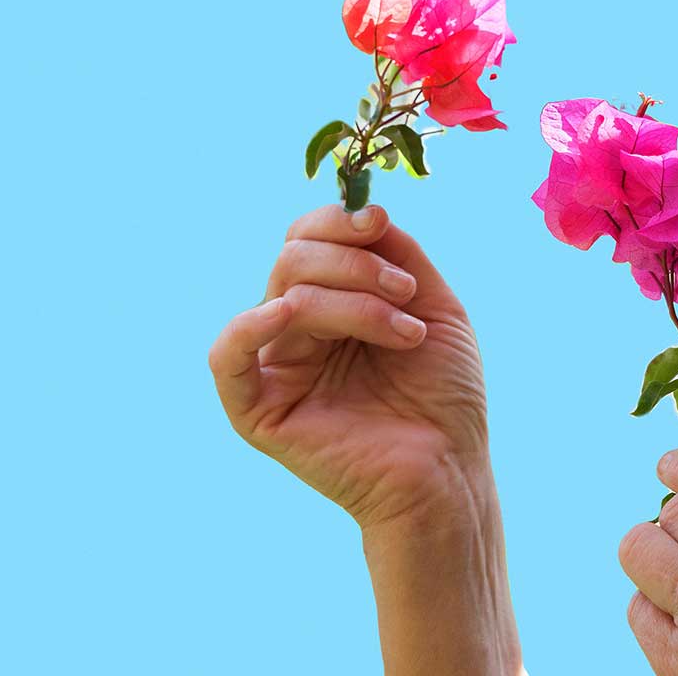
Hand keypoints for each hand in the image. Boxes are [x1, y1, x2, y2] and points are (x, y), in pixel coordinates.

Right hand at [209, 204, 493, 529]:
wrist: (451, 468)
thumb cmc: (445, 393)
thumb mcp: (434, 305)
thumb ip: (397, 254)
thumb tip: (362, 208)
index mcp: (333, 302)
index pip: (308, 238)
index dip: (338, 220)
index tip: (380, 222)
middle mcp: (298, 330)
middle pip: (294, 258)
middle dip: (356, 263)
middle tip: (406, 293)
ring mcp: (277, 367)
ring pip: (285, 295)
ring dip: (351, 300)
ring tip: (405, 333)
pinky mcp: (259, 411)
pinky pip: (226, 359)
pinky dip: (249, 327)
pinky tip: (288, 313)